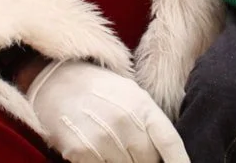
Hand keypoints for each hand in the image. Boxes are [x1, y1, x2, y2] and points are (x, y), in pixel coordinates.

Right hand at [27, 60, 188, 162]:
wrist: (55, 81)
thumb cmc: (99, 89)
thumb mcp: (131, 93)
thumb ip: (151, 120)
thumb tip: (169, 152)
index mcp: (141, 104)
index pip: (170, 142)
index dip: (180, 162)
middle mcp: (124, 121)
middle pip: (150, 160)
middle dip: (147, 160)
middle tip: (135, 149)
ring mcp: (102, 137)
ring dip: (124, 162)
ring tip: (114, 145)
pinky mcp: (82, 151)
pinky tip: (100, 150)